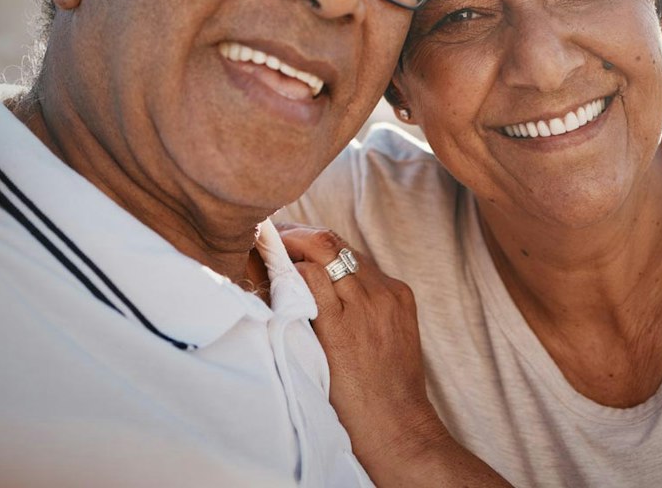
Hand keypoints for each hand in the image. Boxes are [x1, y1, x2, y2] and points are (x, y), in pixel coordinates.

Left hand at [278, 224, 509, 486]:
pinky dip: (290, 271)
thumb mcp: (387, 335)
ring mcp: (362, 306)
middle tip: (271, 237)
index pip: (348, 249)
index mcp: (395, 292)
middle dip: (298, 233)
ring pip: (322, 250)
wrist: (396, 427)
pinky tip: (272, 275)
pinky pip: (311, 279)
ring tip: (265, 250)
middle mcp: (380, 292)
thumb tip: (325, 288)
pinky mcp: (341, 326)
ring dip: (289, 246)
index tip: (292, 241)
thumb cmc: (386, 389)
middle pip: (334, 241)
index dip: (315, 240)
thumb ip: (366, 308)